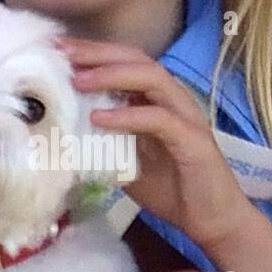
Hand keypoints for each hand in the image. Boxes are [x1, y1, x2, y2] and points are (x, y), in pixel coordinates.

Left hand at [59, 36, 256, 255]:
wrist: (213, 221)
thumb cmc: (172, 190)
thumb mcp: (127, 162)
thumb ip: (104, 142)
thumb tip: (64, 135)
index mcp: (157, 100)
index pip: (125, 63)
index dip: (93, 53)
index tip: (58, 50)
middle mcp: (174, 100)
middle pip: (137, 59)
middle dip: (97, 53)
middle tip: (62, 52)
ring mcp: (186, 117)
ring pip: (151, 78)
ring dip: (112, 75)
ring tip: (78, 80)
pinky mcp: (193, 140)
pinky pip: (159, 118)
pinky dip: (128, 115)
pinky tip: (100, 118)